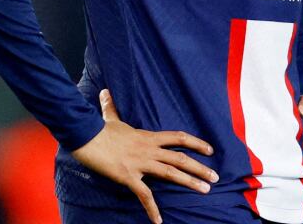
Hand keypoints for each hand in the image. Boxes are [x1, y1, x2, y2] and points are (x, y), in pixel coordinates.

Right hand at [70, 89, 218, 223]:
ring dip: (190, 182)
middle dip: (200, 168)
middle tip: (216, 177)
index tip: (210, 150)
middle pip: (181, 158)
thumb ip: (111, 107)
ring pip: (171, 173)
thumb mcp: (110, 118)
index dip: (196, 143)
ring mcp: (140, 163)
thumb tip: (105, 92)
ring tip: (205, 190)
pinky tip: (158, 221)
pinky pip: (144, 194)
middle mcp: (149, 150)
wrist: (86, 137)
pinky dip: (152, 208)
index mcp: (148, 137)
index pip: (179, 138)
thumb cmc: (99, 129)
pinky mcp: (128, 176)